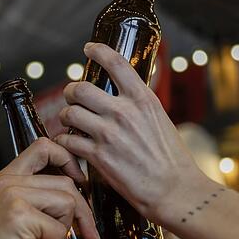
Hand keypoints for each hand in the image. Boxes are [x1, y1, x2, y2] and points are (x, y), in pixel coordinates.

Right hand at [0, 138, 98, 238]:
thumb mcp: (15, 213)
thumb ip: (38, 196)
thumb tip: (79, 189)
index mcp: (7, 177)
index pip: (43, 146)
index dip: (67, 159)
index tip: (78, 179)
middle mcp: (9, 181)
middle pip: (66, 182)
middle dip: (81, 211)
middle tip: (85, 232)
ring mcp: (13, 196)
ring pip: (68, 203)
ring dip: (63, 231)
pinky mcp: (21, 216)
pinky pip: (59, 230)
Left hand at [54, 42, 214, 223]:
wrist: (174, 190)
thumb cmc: (171, 159)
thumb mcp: (160, 119)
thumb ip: (140, 105)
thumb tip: (126, 95)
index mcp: (143, 99)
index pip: (116, 63)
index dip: (98, 51)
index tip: (89, 49)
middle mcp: (124, 112)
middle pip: (80, 88)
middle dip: (71, 91)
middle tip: (72, 97)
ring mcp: (109, 134)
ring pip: (69, 112)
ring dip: (65, 116)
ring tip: (69, 121)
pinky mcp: (98, 156)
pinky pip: (68, 140)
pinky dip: (64, 140)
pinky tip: (68, 142)